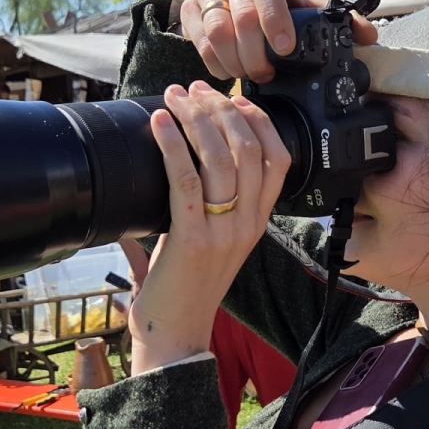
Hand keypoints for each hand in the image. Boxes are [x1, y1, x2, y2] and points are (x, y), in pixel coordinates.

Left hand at [128, 82, 290, 373]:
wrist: (175, 338)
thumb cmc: (180, 296)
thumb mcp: (200, 247)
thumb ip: (186, 216)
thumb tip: (148, 189)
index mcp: (257, 222)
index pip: (279, 158)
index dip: (260, 120)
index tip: (232, 98)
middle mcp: (249, 224)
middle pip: (250, 148)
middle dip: (221, 109)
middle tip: (193, 91)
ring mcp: (225, 232)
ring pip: (223, 158)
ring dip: (196, 119)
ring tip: (174, 98)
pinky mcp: (193, 239)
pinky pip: (188, 181)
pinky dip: (173, 145)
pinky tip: (159, 123)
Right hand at [179, 0, 378, 83]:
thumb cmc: (273, 1)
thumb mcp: (302, 5)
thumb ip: (336, 19)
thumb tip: (369, 37)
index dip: (275, 19)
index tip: (285, 50)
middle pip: (240, 17)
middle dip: (256, 54)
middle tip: (267, 74)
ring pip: (216, 32)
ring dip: (235, 62)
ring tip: (248, 74)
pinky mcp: (189, 8)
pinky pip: (198, 42)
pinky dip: (215, 63)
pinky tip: (229, 71)